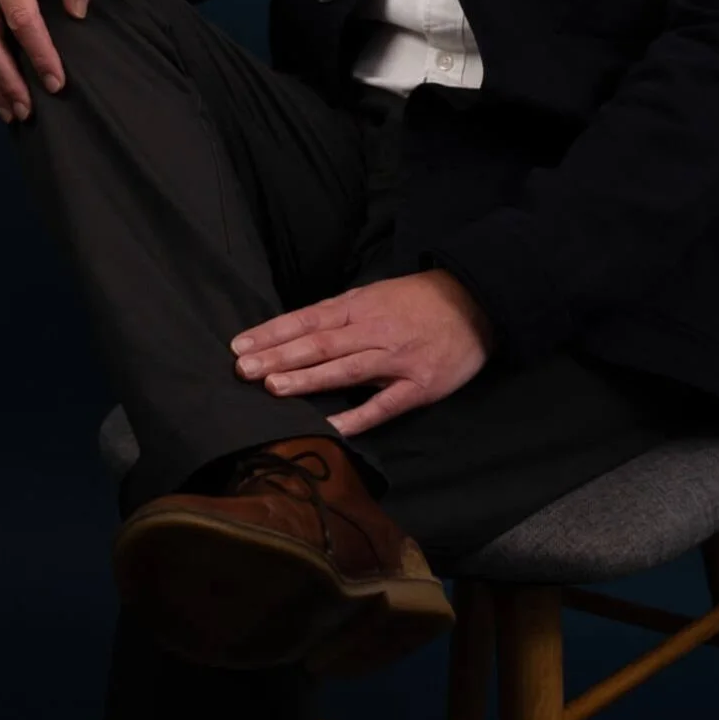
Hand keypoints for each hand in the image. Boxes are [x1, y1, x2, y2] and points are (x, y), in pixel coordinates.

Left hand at [230, 270, 496, 438]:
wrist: (477, 302)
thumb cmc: (420, 300)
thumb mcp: (377, 294)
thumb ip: (341, 314)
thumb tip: (298, 331)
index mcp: (360, 306)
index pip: (307, 319)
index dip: (273, 332)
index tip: (240, 346)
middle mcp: (374, 330)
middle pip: (320, 343)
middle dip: (279, 356)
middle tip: (243, 370)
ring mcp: (398, 359)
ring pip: (346, 369)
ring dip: (308, 379)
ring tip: (274, 387)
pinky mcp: (420, 386)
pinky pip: (385, 404)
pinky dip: (358, 415)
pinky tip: (331, 425)